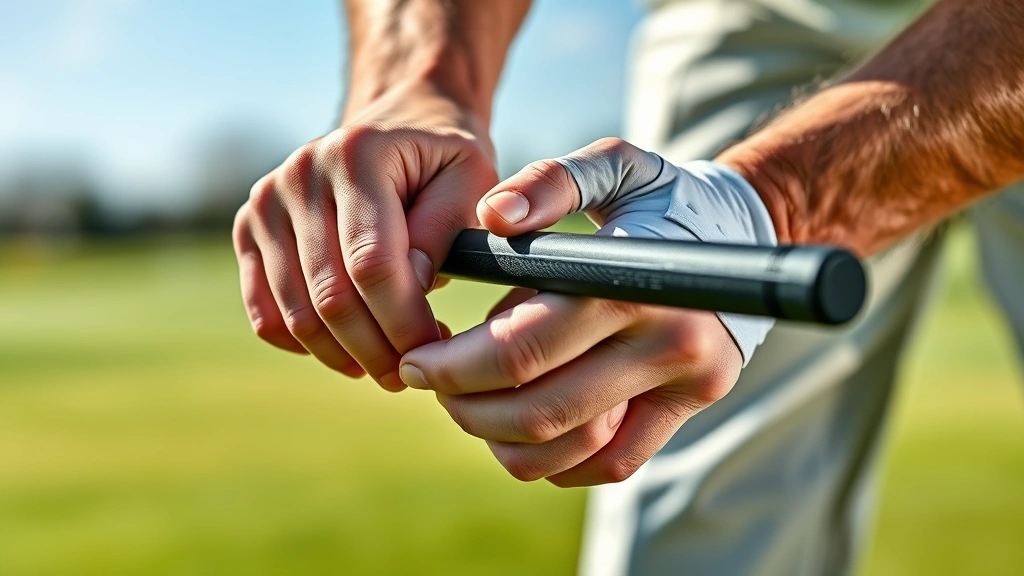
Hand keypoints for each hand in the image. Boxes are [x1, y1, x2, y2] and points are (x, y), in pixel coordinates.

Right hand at [232, 81, 496, 390]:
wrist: (399, 123)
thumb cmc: (443, 162)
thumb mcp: (470, 180)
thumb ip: (444, 230)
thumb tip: (411, 286)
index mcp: (357, 154)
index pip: (372, 264)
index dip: (404, 322)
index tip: (438, 350)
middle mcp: (300, 173)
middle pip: (331, 296)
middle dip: (378, 350)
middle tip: (415, 371)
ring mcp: (266, 202)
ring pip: (297, 315)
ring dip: (345, 357)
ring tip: (390, 364)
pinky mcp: (248, 230)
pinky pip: (267, 315)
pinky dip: (308, 346)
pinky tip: (350, 350)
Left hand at [399, 138, 774, 485]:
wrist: (746, 235)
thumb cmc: (661, 198)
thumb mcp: (612, 166)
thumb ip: (549, 181)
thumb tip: (492, 216)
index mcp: (633, 282)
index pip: (524, 347)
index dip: (455, 365)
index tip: (418, 363)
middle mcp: (668, 341)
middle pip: (542, 408)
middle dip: (467, 406)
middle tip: (433, 385)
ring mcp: (685, 384)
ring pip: (573, 448)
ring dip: (503, 441)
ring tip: (471, 410)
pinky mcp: (690, 408)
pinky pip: (614, 464)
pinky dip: (557, 462)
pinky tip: (522, 434)